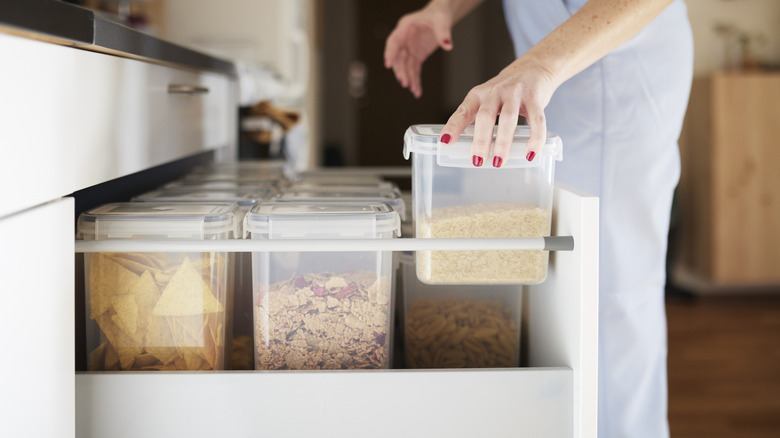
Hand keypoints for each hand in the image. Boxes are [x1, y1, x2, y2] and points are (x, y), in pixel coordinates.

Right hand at [384, 4, 453, 97]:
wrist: (441, 17)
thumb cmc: (438, 14)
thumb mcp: (442, 21)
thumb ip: (443, 33)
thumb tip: (448, 46)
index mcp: (406, 27)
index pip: (394, 41)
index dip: (390, 52)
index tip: (388, 64)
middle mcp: (404, 39)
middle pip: (399, 57)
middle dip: (401, 71)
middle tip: (404, 83)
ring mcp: (409, 48)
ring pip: (406, 66)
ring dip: (409, 78)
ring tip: (414, 90)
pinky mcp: (416, 55)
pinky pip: (414, 69)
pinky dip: (415, 80)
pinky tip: (417, 91)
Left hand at [439, 56, 556, 166]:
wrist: (534, 67)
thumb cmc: (506, 90)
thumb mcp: (486, 99)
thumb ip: (476, 118)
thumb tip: (464, 145)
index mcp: (478, 94)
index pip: (463, 111)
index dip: (454, 126)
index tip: (446, 142)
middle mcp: (495, 91)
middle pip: (485, 115)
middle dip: (480, 140)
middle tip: (477, 161)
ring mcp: (516, 93)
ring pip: (508, 118)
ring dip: (503, 142)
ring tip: (498, 162)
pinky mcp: (535, 98)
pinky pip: (536, 120)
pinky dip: (534, 139)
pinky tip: (530, 154)